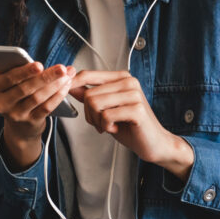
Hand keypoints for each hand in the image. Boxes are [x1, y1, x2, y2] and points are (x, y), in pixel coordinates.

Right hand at [0, 62, 75, 169]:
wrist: (18, 127)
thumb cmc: (16, 96)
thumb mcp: (10, 84)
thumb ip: (20, 73)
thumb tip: (39, 64)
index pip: (8, 78)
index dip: (24, 72)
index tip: (39, 64)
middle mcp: (2, 103)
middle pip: (25, 88)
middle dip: (45, 77)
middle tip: (61, 69)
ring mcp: (16, 114)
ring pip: (37, 98)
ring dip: (54, 85)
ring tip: (67, 75)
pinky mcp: (30, 122)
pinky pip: (46, 108)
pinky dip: (57, 96)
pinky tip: (65, 87)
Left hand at [69, 70, 193, 180]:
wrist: (154, 143)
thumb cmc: (131, 126)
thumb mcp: (106, 108)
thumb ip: (90, 95)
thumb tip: (71, 86)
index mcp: (120, 78)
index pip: (87, 75)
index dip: (72, 84)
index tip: (65, 92)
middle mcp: (128, 82)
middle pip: (88, 94)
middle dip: (89, 114)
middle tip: (100, 123)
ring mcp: (133, 94)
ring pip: (95, 103)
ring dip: (97, 121)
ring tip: (108, 126)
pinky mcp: (136, 109)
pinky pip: (106, 116)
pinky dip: (106, 126)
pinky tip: (117, 129)